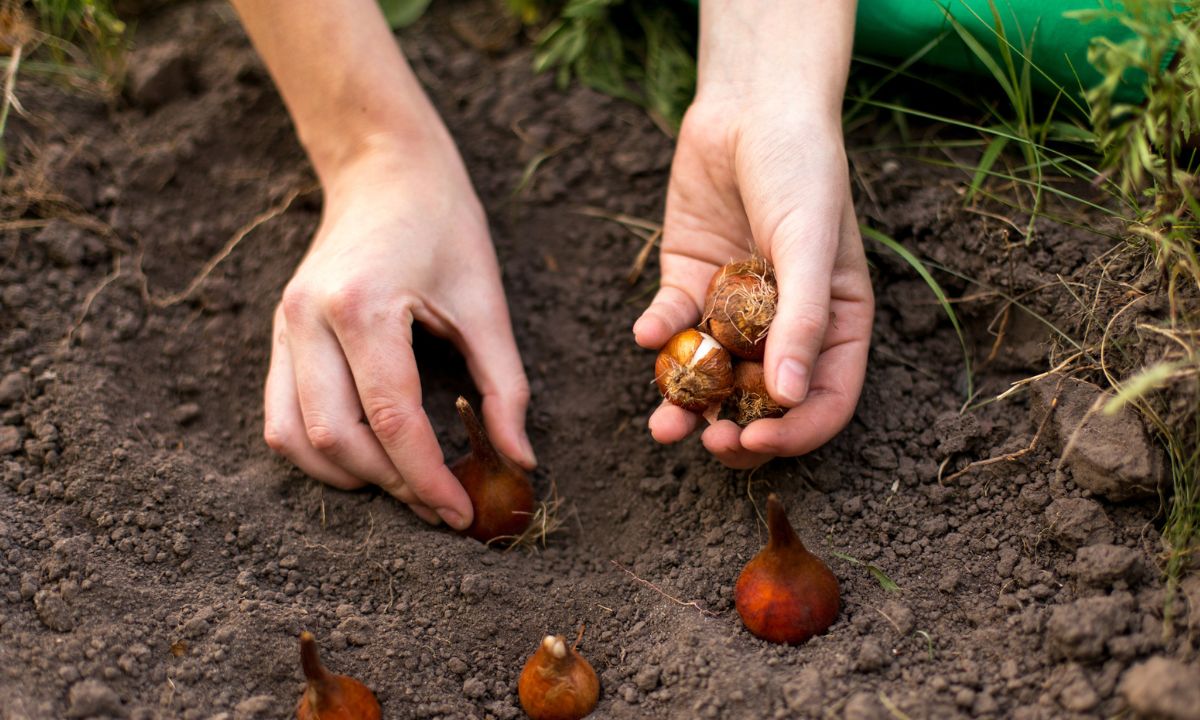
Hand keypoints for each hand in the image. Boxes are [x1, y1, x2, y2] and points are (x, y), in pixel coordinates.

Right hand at [262, 137, 534, 527]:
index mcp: (363, 306)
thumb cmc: (445, 226)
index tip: (461, 514)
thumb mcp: (487, 302)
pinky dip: (320, 452)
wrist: (385, 170)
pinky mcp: (279, 334)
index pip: (392, 419)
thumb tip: (521, 462)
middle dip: (392, 485)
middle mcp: (307, 319)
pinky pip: (280, 417)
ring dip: (349, 477)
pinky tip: (368, 458)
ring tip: (406, 486)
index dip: (428, 477)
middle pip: (336, 438)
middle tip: (441, 505)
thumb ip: (505, 386)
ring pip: (295, 439)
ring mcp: (283, 326)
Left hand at [634, 99, 873, 467]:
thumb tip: (790, 399)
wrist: (750, 106)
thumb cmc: (802, 169)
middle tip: (707, 442)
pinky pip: (673, 324)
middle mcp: (785, 325)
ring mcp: (734, 309)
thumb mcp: (812, 244)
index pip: (823, 400)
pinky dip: (659, 334)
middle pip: (762, 401)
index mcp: (835, 324)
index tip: (755, 442)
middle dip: (735, 429)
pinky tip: (647, 332)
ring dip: (686, 403)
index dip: (794, 433)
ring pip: (711, 374)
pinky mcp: (690, 282)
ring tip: (664, 424)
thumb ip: (804, 320)